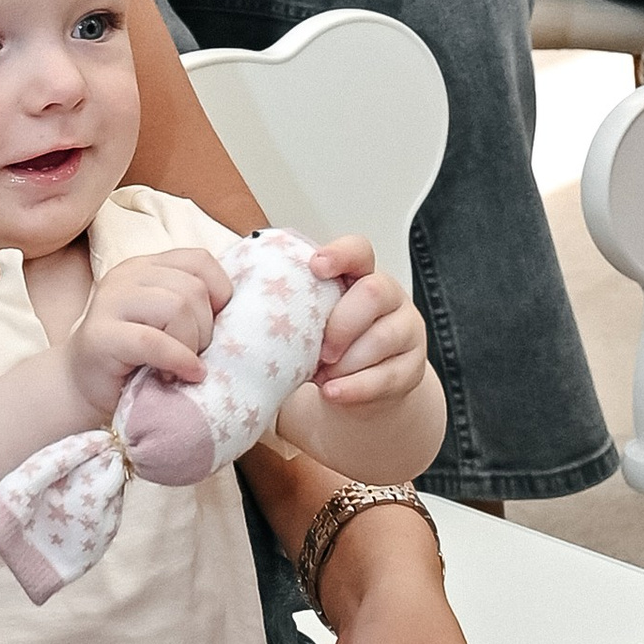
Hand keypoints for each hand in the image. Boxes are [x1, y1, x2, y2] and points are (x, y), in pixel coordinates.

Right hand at [68, 243, 230, 421]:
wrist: (82, 389)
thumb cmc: (136, 360)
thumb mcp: (170, 325)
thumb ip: (195, 308)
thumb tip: (243, 314)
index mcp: (147, 267)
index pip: (200, 260)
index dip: (219, 293)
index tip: (213, 327)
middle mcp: (126, 276)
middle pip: (192, 288)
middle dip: (205, 329)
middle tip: (193, 356)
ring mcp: (109, 302)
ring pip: (177, 307)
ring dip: (190, 345)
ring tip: (181, 368)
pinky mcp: (99, 335)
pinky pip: (153, 341)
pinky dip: (177, 360)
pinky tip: (180, 376)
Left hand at [302, 235, 428, 415]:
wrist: (354, 390)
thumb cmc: (322, 347)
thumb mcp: (306, 321)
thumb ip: (285, 305)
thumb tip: (231, 299)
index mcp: (358, 276)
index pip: (359, 250)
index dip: (340, 254)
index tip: (316, 266)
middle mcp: (389, 297)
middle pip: (374, 292)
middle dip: (341, 323)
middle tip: (318, 351)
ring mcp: (406, 330)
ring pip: (382, 338)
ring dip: (345, 362)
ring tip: (322, 376)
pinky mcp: (412, 367)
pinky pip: (387, 376)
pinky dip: (355, 388)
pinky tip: (332, 392)